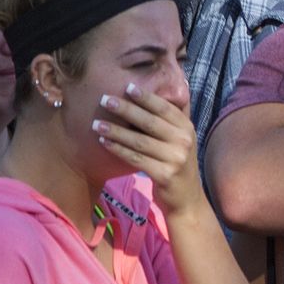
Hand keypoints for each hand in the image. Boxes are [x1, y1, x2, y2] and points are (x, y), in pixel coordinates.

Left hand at [95, 83, 206, 216]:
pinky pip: (136, 159)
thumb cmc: (177, 163)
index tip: (126, 87)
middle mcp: (184, 141)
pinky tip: (104, 142)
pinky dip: (118, 149)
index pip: (164, 107)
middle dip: (126, 109)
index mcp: (187, 127)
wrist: (187, 199)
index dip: (145, 96)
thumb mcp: (181, 139)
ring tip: (96, 123)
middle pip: (149, 122)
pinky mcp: (165, 175)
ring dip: (116, 131)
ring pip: (140, 141)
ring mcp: (176, 159)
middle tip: (105, 99)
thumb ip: (174, 117)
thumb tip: (174, 83)